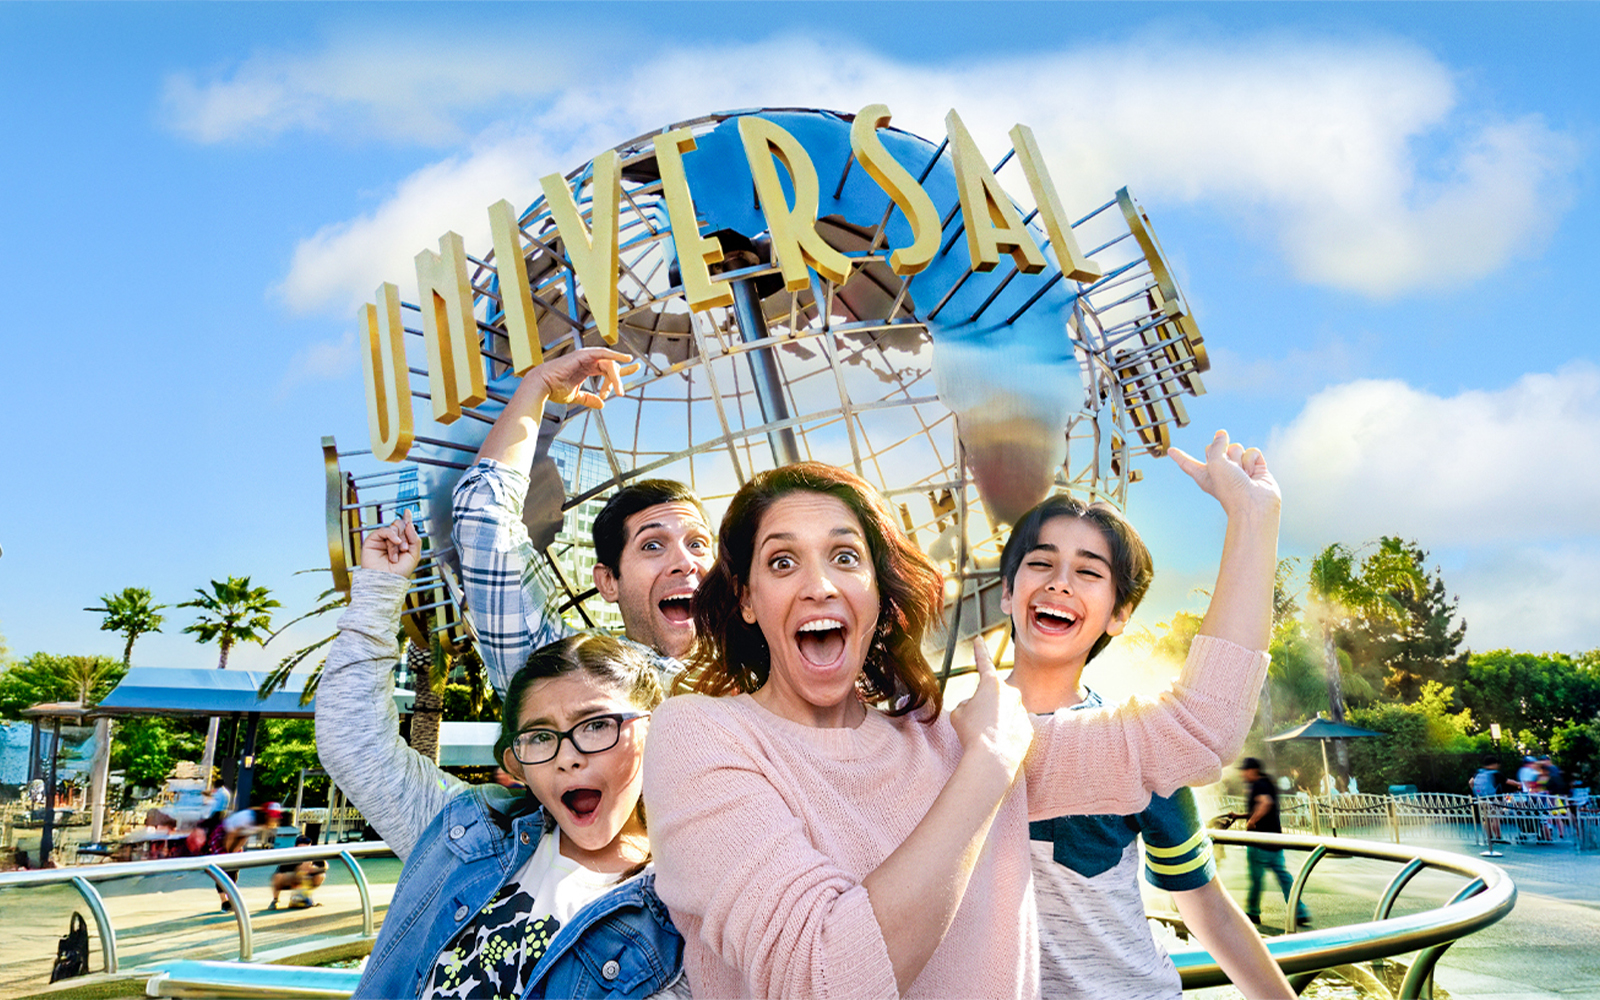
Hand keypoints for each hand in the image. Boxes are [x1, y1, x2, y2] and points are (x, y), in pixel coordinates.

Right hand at [361, 510, 422, 577]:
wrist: (387, 580)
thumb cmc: (399, 572)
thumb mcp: (414, 555)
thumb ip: (415, 539)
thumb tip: (409, 524)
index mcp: (402, 543)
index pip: (405, 528)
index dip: (407, 519)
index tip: (408, 512)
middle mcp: (392, 540)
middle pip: (401, 525)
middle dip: (405, 536)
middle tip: (404, 548)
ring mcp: (382, 540)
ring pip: (394, 528)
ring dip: (398, 541)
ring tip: (396, 554)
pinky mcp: (373, 540)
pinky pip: (384, 530)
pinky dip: (391, 536)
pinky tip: (395, 544)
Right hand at [536, 347, 641, 409]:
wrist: (541, 387)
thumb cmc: (554, 390)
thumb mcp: (576, 397)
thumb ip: (589, 399)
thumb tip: (602, 404)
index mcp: (586, 368)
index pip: (608, 368)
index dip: (622, 371)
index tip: (634, 370)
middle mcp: (587, 361)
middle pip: (612, 364)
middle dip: (624, 370)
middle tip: (632, 377)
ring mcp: (585, 357)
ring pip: (608, 364)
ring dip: (616, 376)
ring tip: (620, 390)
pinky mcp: (583, 356)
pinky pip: (603, 354)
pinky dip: (614, 355)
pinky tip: (625, 359)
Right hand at [950, 638, 1033, 779]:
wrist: (992, 758)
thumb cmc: (972, 732)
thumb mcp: (958, 713)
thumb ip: (967, 704)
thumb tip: (975, 707)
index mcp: (992, 684)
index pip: (983, 663)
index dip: (979, 651)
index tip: (980, 639)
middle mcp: (1011, 693)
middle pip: (994, 695)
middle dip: (986, 705)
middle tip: (975, 722)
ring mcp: (1022, 711)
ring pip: (1005, 713)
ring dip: (996, 721)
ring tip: (986, 737)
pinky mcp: (1029, 728)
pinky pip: (1014, 728)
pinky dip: (1006, 735)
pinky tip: (998, 745)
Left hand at [1169, 429, 1280, 518]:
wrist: (1254, 504)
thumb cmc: (1231, 489)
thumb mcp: (1216, 463)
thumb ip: (1217, 445)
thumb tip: (1222, 433)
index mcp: (1204, 475)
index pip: (1188, 463)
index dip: (1180, 456)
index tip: (1171, 450)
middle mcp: (1220, 472)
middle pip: (1218, 448)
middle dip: (1224, 454)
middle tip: (1230, 469)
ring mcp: (1238, 469)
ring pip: (1236, 448)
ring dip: (1239, 459)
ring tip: (1243, 475)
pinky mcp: (1255, 468)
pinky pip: (1252, 452)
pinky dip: (1252, 461)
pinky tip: (1253, 474)